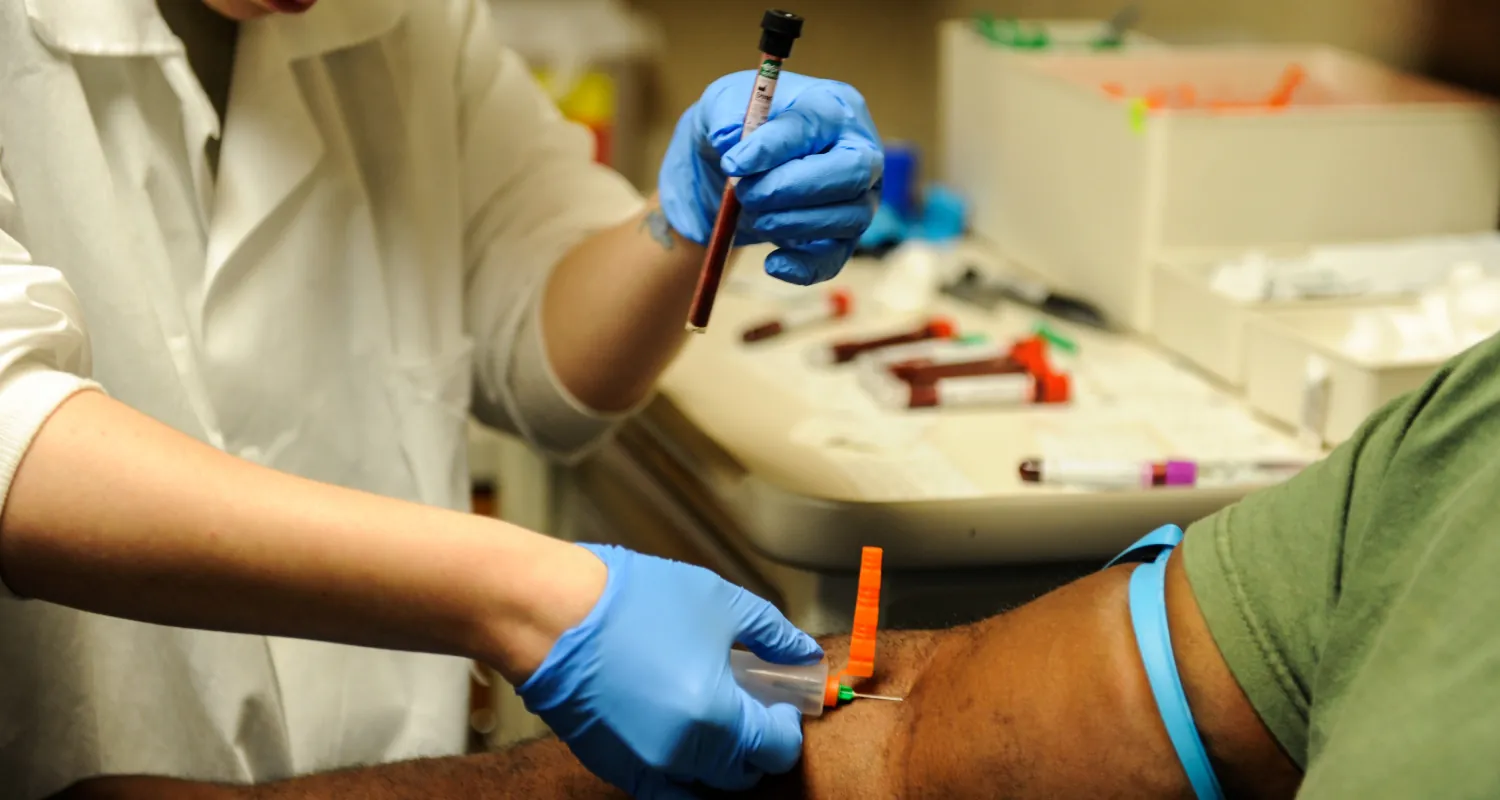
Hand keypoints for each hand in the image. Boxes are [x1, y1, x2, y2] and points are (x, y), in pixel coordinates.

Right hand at [518, 544, 822, 798]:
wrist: (552, 613)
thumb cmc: (632, 602)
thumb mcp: (720, 603)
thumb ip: (772, 636)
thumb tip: (803, 655)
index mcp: (714, 717)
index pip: (775, 750)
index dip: (787, 726)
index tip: (781, 700)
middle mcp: (682, 755)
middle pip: (743, 775)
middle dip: (757, 744)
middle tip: (753, 704)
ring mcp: (644, 767)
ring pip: (705, 788)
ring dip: (722, 761)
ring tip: (716, 716)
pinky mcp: (615, 767)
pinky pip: (665, 791)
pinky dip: (684, 773)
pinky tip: (682, 730)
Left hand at [659, 71, 882, 285]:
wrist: (731, 171)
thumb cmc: (736, 129)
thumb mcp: (719, 107)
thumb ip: (723, 118)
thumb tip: (731, 144)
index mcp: (832, 105)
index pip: (813, 125)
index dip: (772, 147)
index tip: (732, 164)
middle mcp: (860, 149)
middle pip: (853, 172)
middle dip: (792, 188)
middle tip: (746, 194)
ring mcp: (860, 195)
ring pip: (849, 217)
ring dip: (791, 223)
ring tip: (750, 215)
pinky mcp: (845, 237)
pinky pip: (836, 258)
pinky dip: (804, 267)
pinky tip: (772, 263)